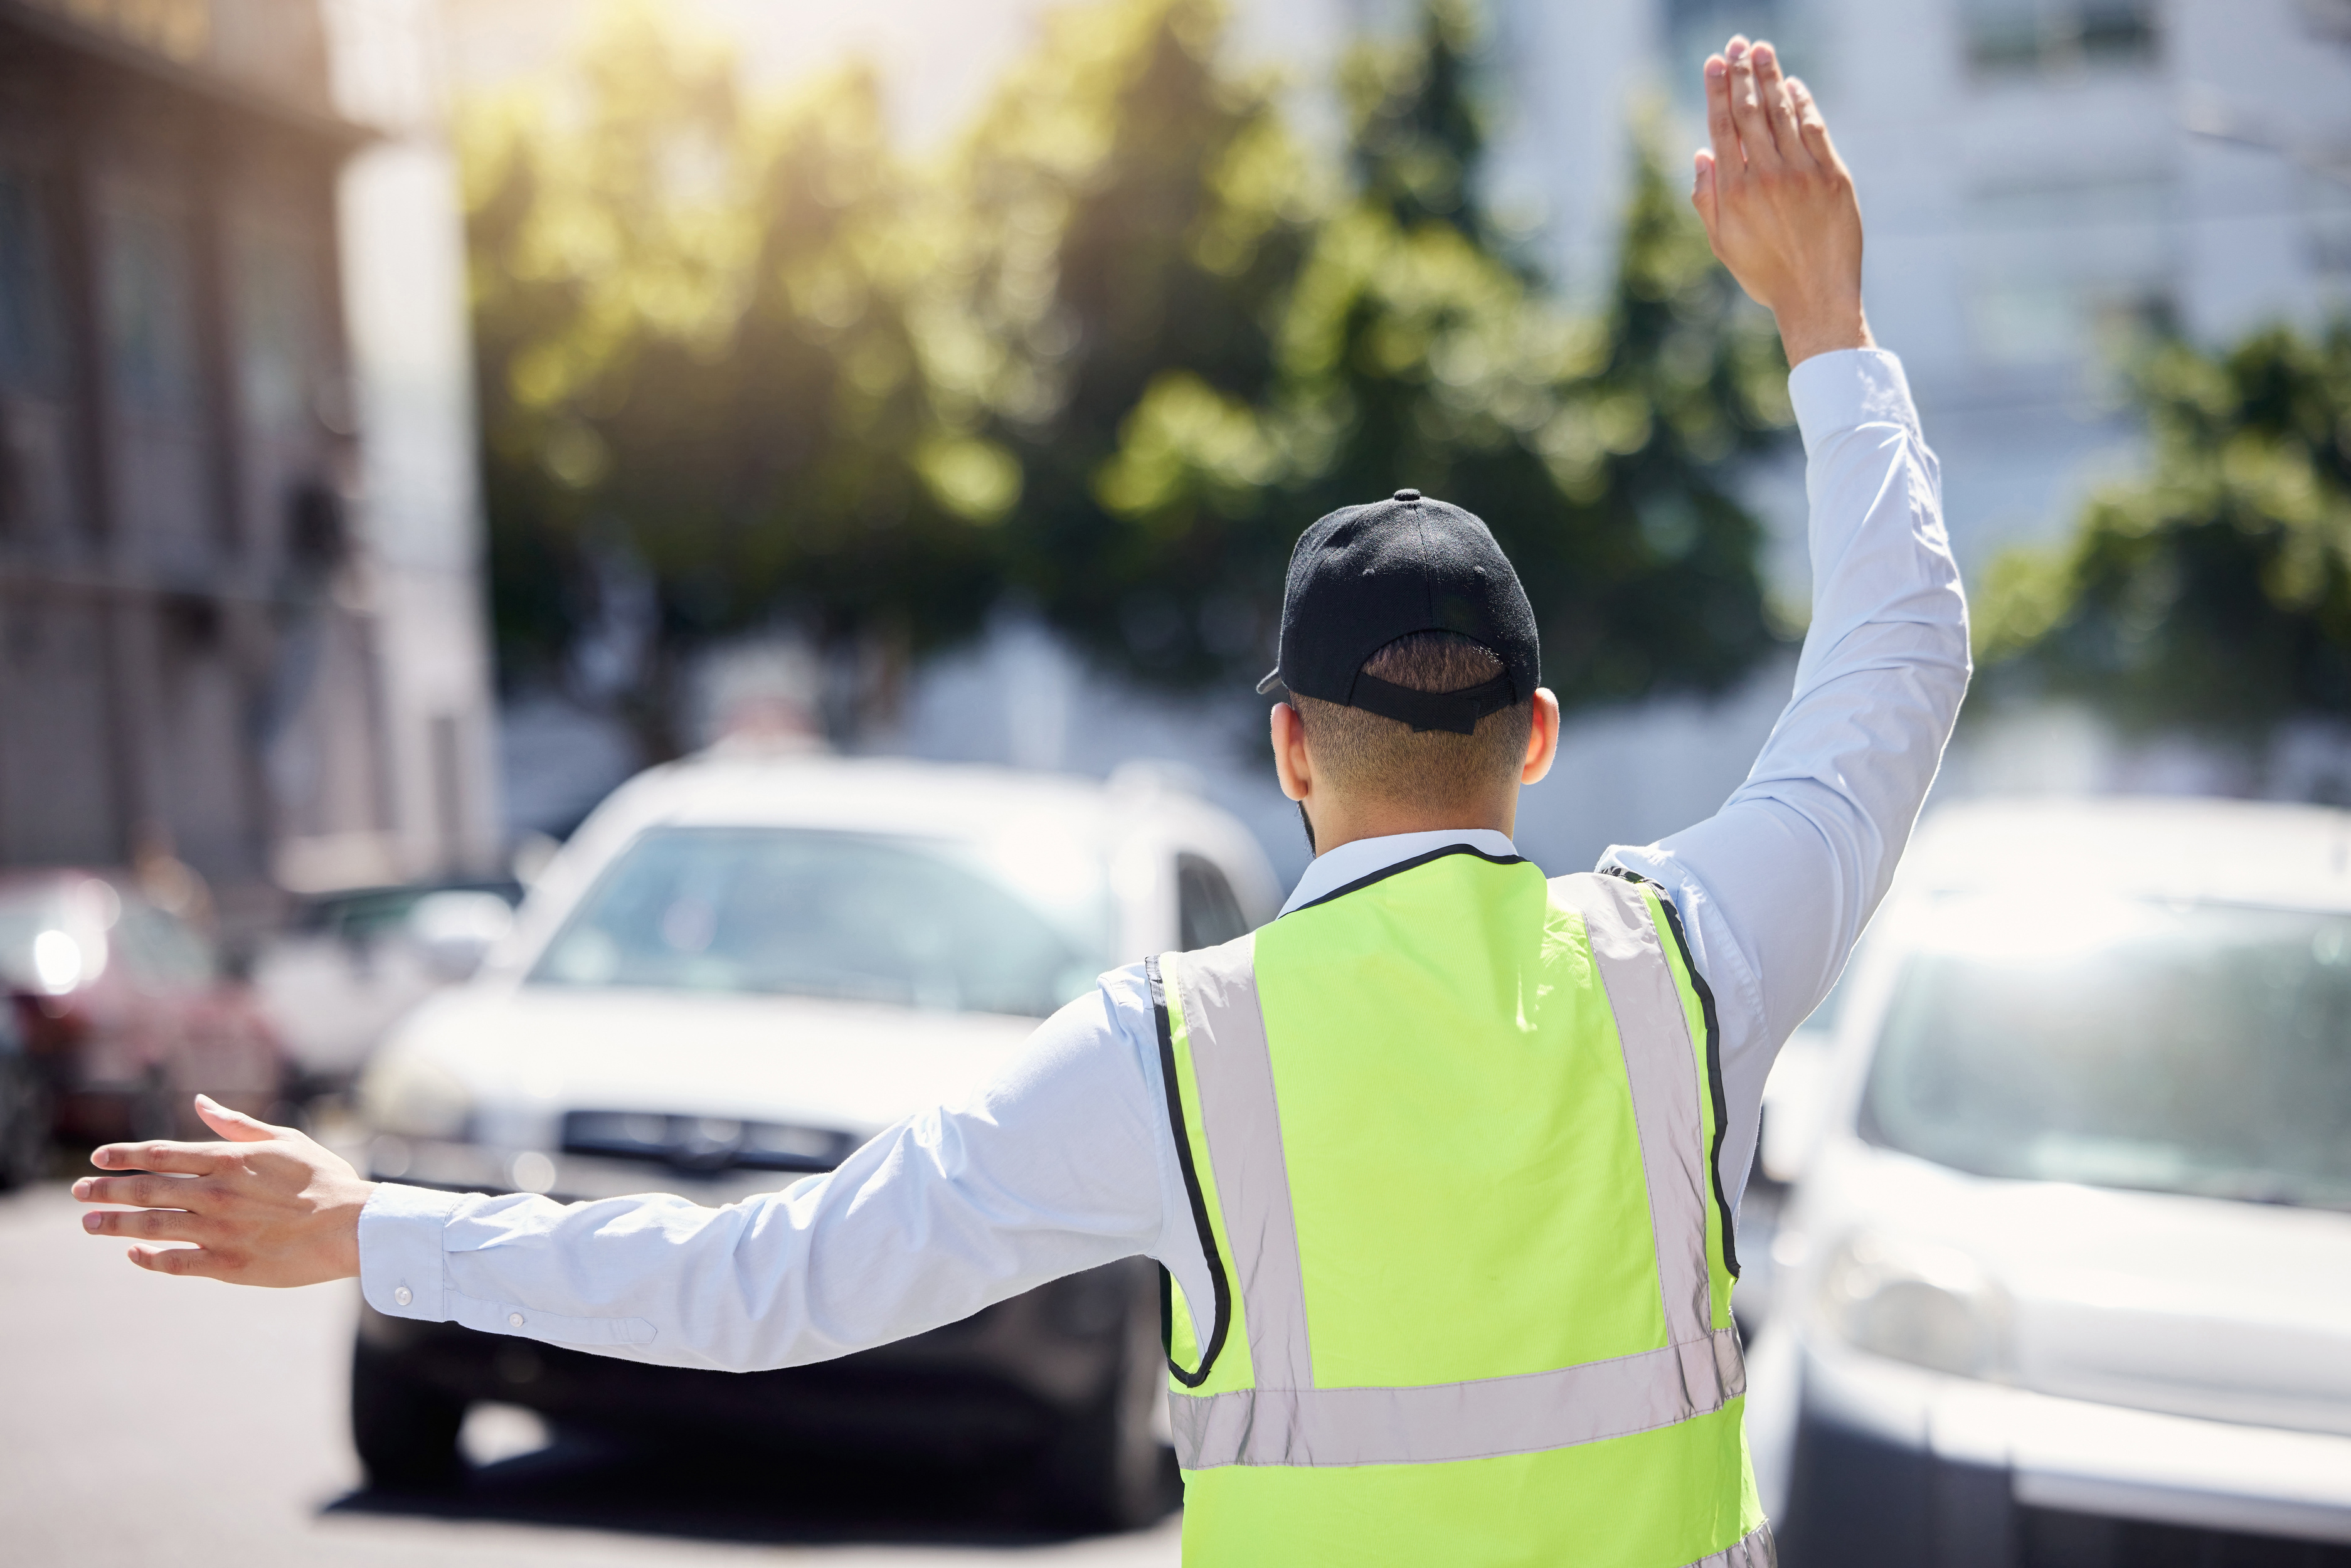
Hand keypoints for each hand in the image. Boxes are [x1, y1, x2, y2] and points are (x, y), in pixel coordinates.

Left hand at [74, 1094, 373, 1285]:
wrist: (353, 1227)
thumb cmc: (324, 1179)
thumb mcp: (284, 1140)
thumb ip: (237, 1124)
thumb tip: (200, 1103)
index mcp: (229, 1161)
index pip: (161, 1154)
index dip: (124, 1156)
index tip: (98, 1158)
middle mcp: (216, 1195)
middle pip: (146, 1191)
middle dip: (107, 1191)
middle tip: (79, 1193)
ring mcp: (219, 1232)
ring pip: (152, 1228)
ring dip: (116, 1225)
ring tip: (90, 1224)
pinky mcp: (228, 1265)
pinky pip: (176, 1262)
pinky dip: (149, 1259)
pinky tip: (133, 1254)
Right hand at [1691, 36, 1871, 366]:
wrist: (1816, 296)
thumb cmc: (1765, 274)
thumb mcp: (1722, 243)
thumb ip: (1707, 198)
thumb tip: (1701, 154)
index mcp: (1734, 191)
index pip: (1723, 127)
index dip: (1718, 90)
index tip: (1715, 62)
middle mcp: (1765, 176)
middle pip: (1751, 111)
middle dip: (1742, 73)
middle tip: (1738, 44)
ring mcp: (1801, 173)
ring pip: (1782, 113)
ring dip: (1772, 78)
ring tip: (1762, 50)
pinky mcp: (1832, 176)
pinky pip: (1815, 129)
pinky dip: (1803, 104)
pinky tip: (1794, 86)